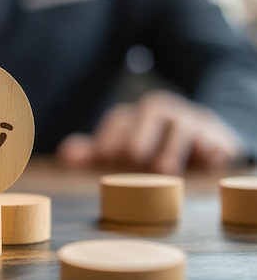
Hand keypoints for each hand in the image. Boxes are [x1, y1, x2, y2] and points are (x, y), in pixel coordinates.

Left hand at [57, 90, 246, 173]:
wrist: (198, 133)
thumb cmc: (150, 144)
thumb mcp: (120, 149)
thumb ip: (93, 153)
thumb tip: (64, 155)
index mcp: (135, 117)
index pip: (119, 119)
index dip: (110, 135)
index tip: (103, 155)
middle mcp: (162, 113)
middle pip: (151, 111)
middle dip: (141, 133)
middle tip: (132, 156)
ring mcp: (190, 122)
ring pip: (183, 124)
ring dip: (173, 145)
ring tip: (166, 168)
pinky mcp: (215, 136)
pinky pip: (216, 139)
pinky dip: (213, 148)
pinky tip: (211, 159)